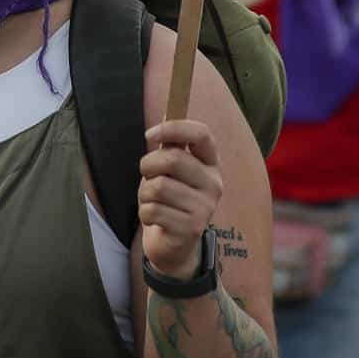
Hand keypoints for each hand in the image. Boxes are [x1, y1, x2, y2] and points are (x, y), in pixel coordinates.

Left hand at [138, 119, 226, 281]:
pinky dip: (144, 213)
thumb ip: (171, 145)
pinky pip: (152, 210)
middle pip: (173, 159)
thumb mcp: (172, 171)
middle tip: (146, 175)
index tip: (149, 134)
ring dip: (144, 193)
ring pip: (158, 187)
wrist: (175, 246)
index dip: (173, 128)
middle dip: (148, 165)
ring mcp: (205, 208)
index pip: (202, 134)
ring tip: (152, 200)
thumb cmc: (170, 200)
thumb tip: (168, 111)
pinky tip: (154, 219)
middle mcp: (214, 184)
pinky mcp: (191, 229)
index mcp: (211, 164)